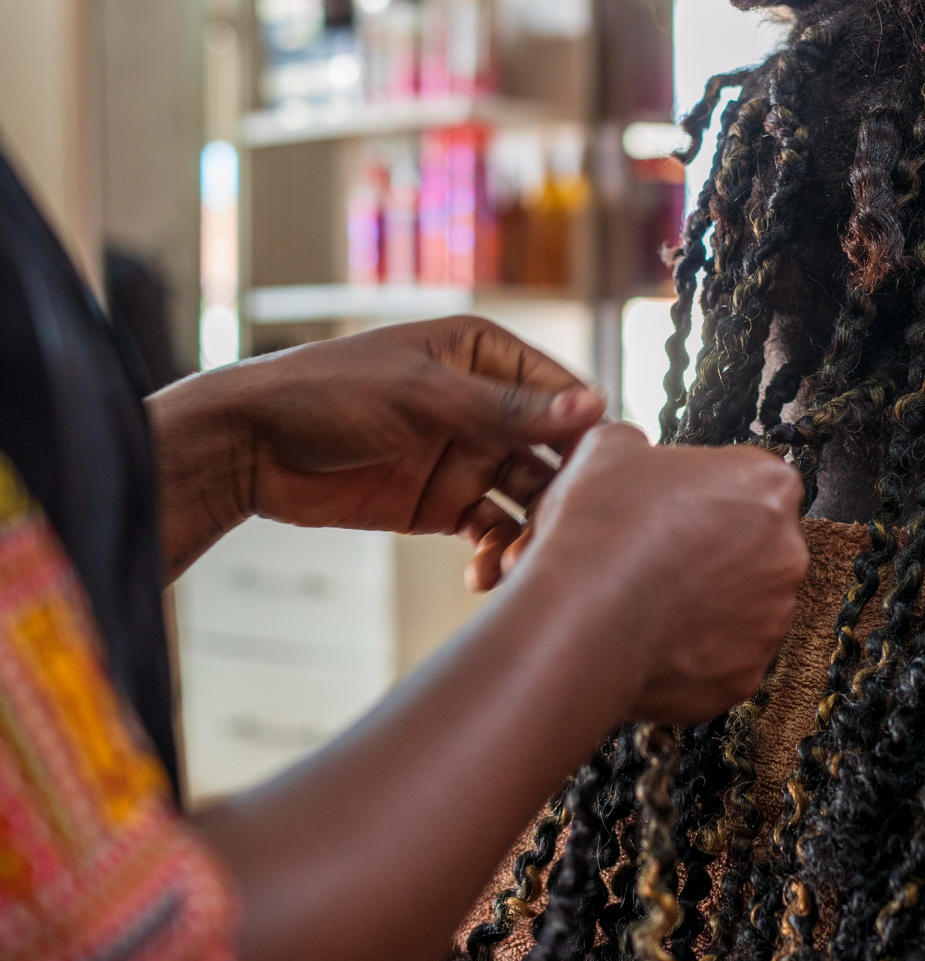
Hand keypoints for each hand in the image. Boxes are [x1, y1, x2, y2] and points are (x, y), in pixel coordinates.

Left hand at [150, 316, 603, 580]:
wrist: (249, 447)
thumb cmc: (327, 393)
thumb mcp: (423, 396)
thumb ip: (507, 409)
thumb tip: (594, 407)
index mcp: (487, 355)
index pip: (562, 395)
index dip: (588, 436)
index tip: (610, 479)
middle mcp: (488, 405)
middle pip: (555, 453)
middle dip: (563, 495)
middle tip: (565, 534)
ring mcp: (469, 456)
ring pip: (529, 498)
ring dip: (532, 532)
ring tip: (518, 565)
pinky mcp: (446, 504)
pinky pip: (493, 531)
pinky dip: (496, 555)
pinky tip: (484, 577)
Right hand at [510, 424, 809, 723]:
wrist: (581, 616)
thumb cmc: (599, 525)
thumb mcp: (608, 449)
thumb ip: (640, 446)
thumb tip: (634, 454)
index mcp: (768, 484)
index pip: (755, 483)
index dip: (710, 495)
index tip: (675, 508)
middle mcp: (788, 553)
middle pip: (758, 548)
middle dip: (718, 552)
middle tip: (659, 557)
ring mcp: (772, 620)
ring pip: (744, 607)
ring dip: (709, 604)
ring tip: (649, 602)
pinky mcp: (747, 677)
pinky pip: (724, 659)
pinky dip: (694, 654)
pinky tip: (650, 641)